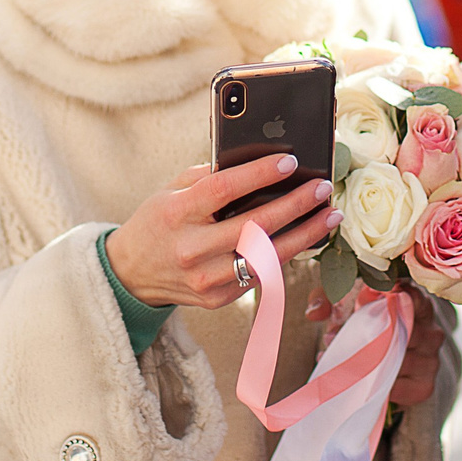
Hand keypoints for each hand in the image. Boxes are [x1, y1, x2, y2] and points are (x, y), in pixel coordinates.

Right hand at [105, 157, 339, 310]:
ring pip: (266, 257)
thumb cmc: (158, 221)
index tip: (290, 162)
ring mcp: (206, 279)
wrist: (132, 273)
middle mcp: (192, 249)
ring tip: (329, 216)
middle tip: (322, 188)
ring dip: (304, 236)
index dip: (260, 174)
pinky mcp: (218, 299)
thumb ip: (210, 176)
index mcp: (177, 214)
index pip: (225, 189)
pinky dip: (284, 254)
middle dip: (295, 204)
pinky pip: (260, 275)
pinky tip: (305, 237)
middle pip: (254, 226)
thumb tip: (258, 162)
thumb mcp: (172, 190)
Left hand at [304, 286, 445, 407]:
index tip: (365, 297)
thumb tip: (314, 312)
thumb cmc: (371, 322)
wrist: (391, 356)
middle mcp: (431, 331)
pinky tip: (358, 382)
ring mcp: (431, 360)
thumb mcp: (348, 303)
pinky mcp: (424, 385)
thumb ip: (329, 299)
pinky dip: (378, 387)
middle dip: (366, 333)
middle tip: (332, 335)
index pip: (415, 298)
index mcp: (419, 304)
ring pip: (401, 361)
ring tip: (337, 359)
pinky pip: (405, 388)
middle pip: (404, 331)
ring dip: (368, 361)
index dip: (393, 297)